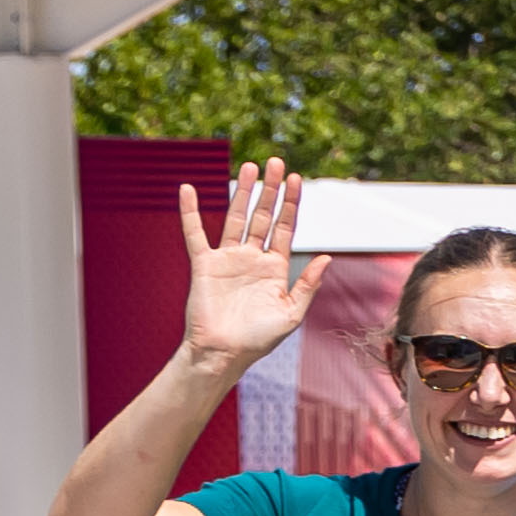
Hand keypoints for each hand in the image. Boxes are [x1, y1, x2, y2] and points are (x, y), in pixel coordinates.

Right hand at [173, 160, 329, 372]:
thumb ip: (308, 285)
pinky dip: (190, 212)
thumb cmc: (258, 339)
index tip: (296, 179)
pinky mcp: (205, 264)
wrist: (224, 353)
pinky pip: (195, 233)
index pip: (285, 228)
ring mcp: (228, 259)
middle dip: (271, 190)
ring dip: (243, 192)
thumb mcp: (291, 313)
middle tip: (276, 162)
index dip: (291, 204)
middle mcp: (252, 259)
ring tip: (250, 167)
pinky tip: (188, 189)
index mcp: (275, 269)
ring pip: (236, 218)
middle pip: (263, 216)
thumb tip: (327, 257)